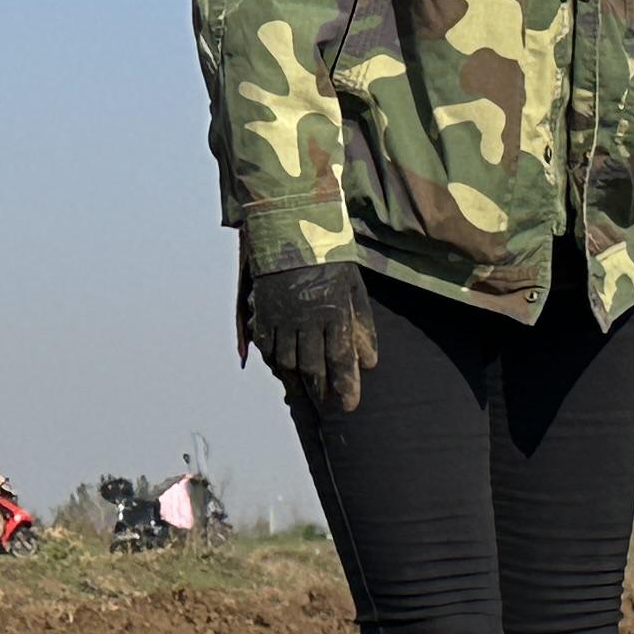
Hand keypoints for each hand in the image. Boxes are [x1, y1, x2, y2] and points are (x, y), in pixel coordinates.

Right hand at [243, 261, 377, 415]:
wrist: (291, 228)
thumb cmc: (330, 258)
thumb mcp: (354, 287)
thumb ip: (363, 325)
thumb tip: (371, 362)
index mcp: (332, 310)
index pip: (341, 357)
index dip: (346, 385)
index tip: (350, 405)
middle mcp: (305, 318)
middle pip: (313, 366)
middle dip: (322, 390)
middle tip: (329, 405)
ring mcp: (281, 316)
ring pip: (287, 361)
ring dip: (298, 379)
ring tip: (307, 390)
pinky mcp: (263, 311)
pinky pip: (266, 345)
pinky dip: (275, 359)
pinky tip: (284, 367)